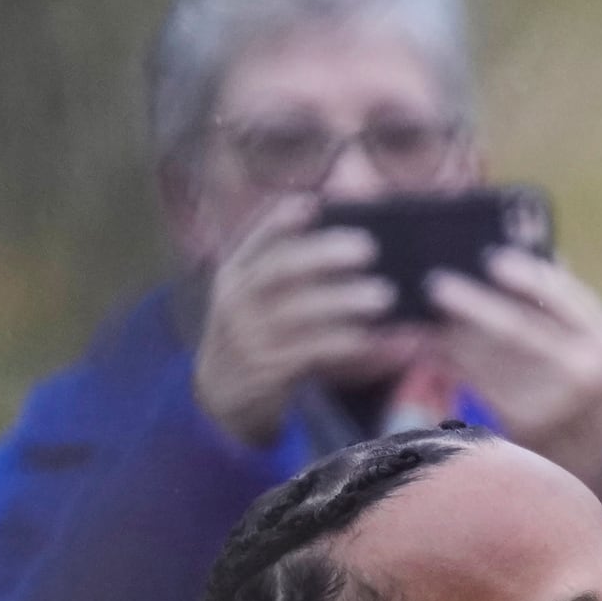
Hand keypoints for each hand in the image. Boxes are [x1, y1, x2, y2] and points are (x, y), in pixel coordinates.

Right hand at [192, 197, 428, 446]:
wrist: (218, 397)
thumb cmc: (252, 336)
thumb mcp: (252, 299)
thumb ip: (281, 266)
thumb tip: (326, 223)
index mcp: (233, 275)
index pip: (257, 239)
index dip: (283, 219)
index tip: (315, 203)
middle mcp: (236, 303)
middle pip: (280, 270)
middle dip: (324, 255)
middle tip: (369, 248)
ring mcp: (249, 339)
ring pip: (299, 313)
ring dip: (343, 301)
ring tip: (383, 296)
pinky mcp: (267, 373)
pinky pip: (311, 353)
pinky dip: (344, 343)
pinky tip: (371, 338)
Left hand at [423, 247, 601, 505]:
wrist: (600, 444)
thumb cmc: (586, 369)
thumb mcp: (593, 335)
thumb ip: (562, 296)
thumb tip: (518, 240)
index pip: (565, 298)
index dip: (526, 277)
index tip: (492, 259)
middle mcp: (583, 373)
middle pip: (518, 331)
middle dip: (473, 306)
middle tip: (436, 284)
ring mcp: (551, 403)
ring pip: (488, 359)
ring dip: (446, 334)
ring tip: (417, 311)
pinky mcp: (521, 425)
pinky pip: (475, 384)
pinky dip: (446, 362)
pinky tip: (424, 344)